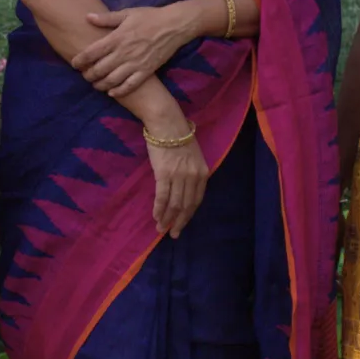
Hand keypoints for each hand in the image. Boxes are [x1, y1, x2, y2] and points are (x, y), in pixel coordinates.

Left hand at [73, 5, 193, 97]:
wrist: (174, 25)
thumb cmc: (149, 17)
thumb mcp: (127, 13)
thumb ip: (106, 18)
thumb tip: (87, 17)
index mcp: (117, 38)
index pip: (92, 52)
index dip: (80, 60)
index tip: (74, 63)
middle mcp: (124, 53)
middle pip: (100, 69)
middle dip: (89, 75)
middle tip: (84, 75)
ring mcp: (135, 63)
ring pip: (112, 80)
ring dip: (100, 85)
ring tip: (96, 85)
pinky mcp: (146, 71)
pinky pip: (130, 85)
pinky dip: (119, 91)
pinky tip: (112, 93)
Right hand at [144, 108, 208, 238]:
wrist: (167, 124)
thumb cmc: (178, 139)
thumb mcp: (194, 157)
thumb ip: (192, 174)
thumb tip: (184, 192)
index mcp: (203, 173)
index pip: (196, 200)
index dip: (188, 216)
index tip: (181, 226)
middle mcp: (193, 177)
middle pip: (186, 206)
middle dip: (179, 222)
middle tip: (172, 234)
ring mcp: (179, 176)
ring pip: (174, 204)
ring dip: (167, 218)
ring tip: (161, 228)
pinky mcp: (164, 174)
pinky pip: (162, 196)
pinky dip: (159, 209)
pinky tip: (156, 216)